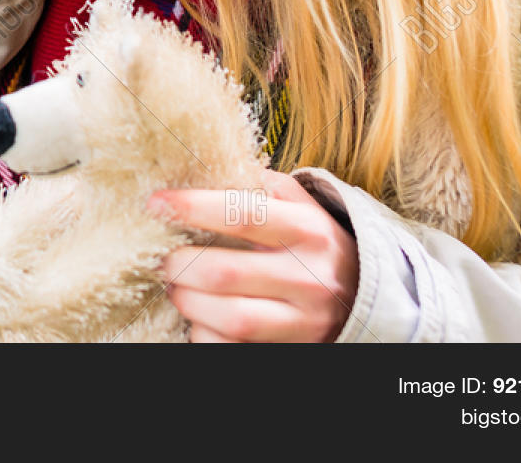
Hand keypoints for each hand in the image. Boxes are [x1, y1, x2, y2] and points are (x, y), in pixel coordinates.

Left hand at [150, 169, 358, 342]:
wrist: (364, 294)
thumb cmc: (312, 241)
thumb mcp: (297, 204)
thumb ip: (256, 185)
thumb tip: (196, 170)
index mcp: (308, 230)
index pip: (242, 215)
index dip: (191, 208)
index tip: (156, 204)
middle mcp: (310, 277)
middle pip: (225, 274)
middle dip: (179, 264)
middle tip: (161, 257)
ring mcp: (304, 321)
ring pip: (230, 318)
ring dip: (187, 300)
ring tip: (176, 285)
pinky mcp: (293, 350)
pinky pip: (232, 347)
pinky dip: (204, 332)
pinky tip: (200, 315)